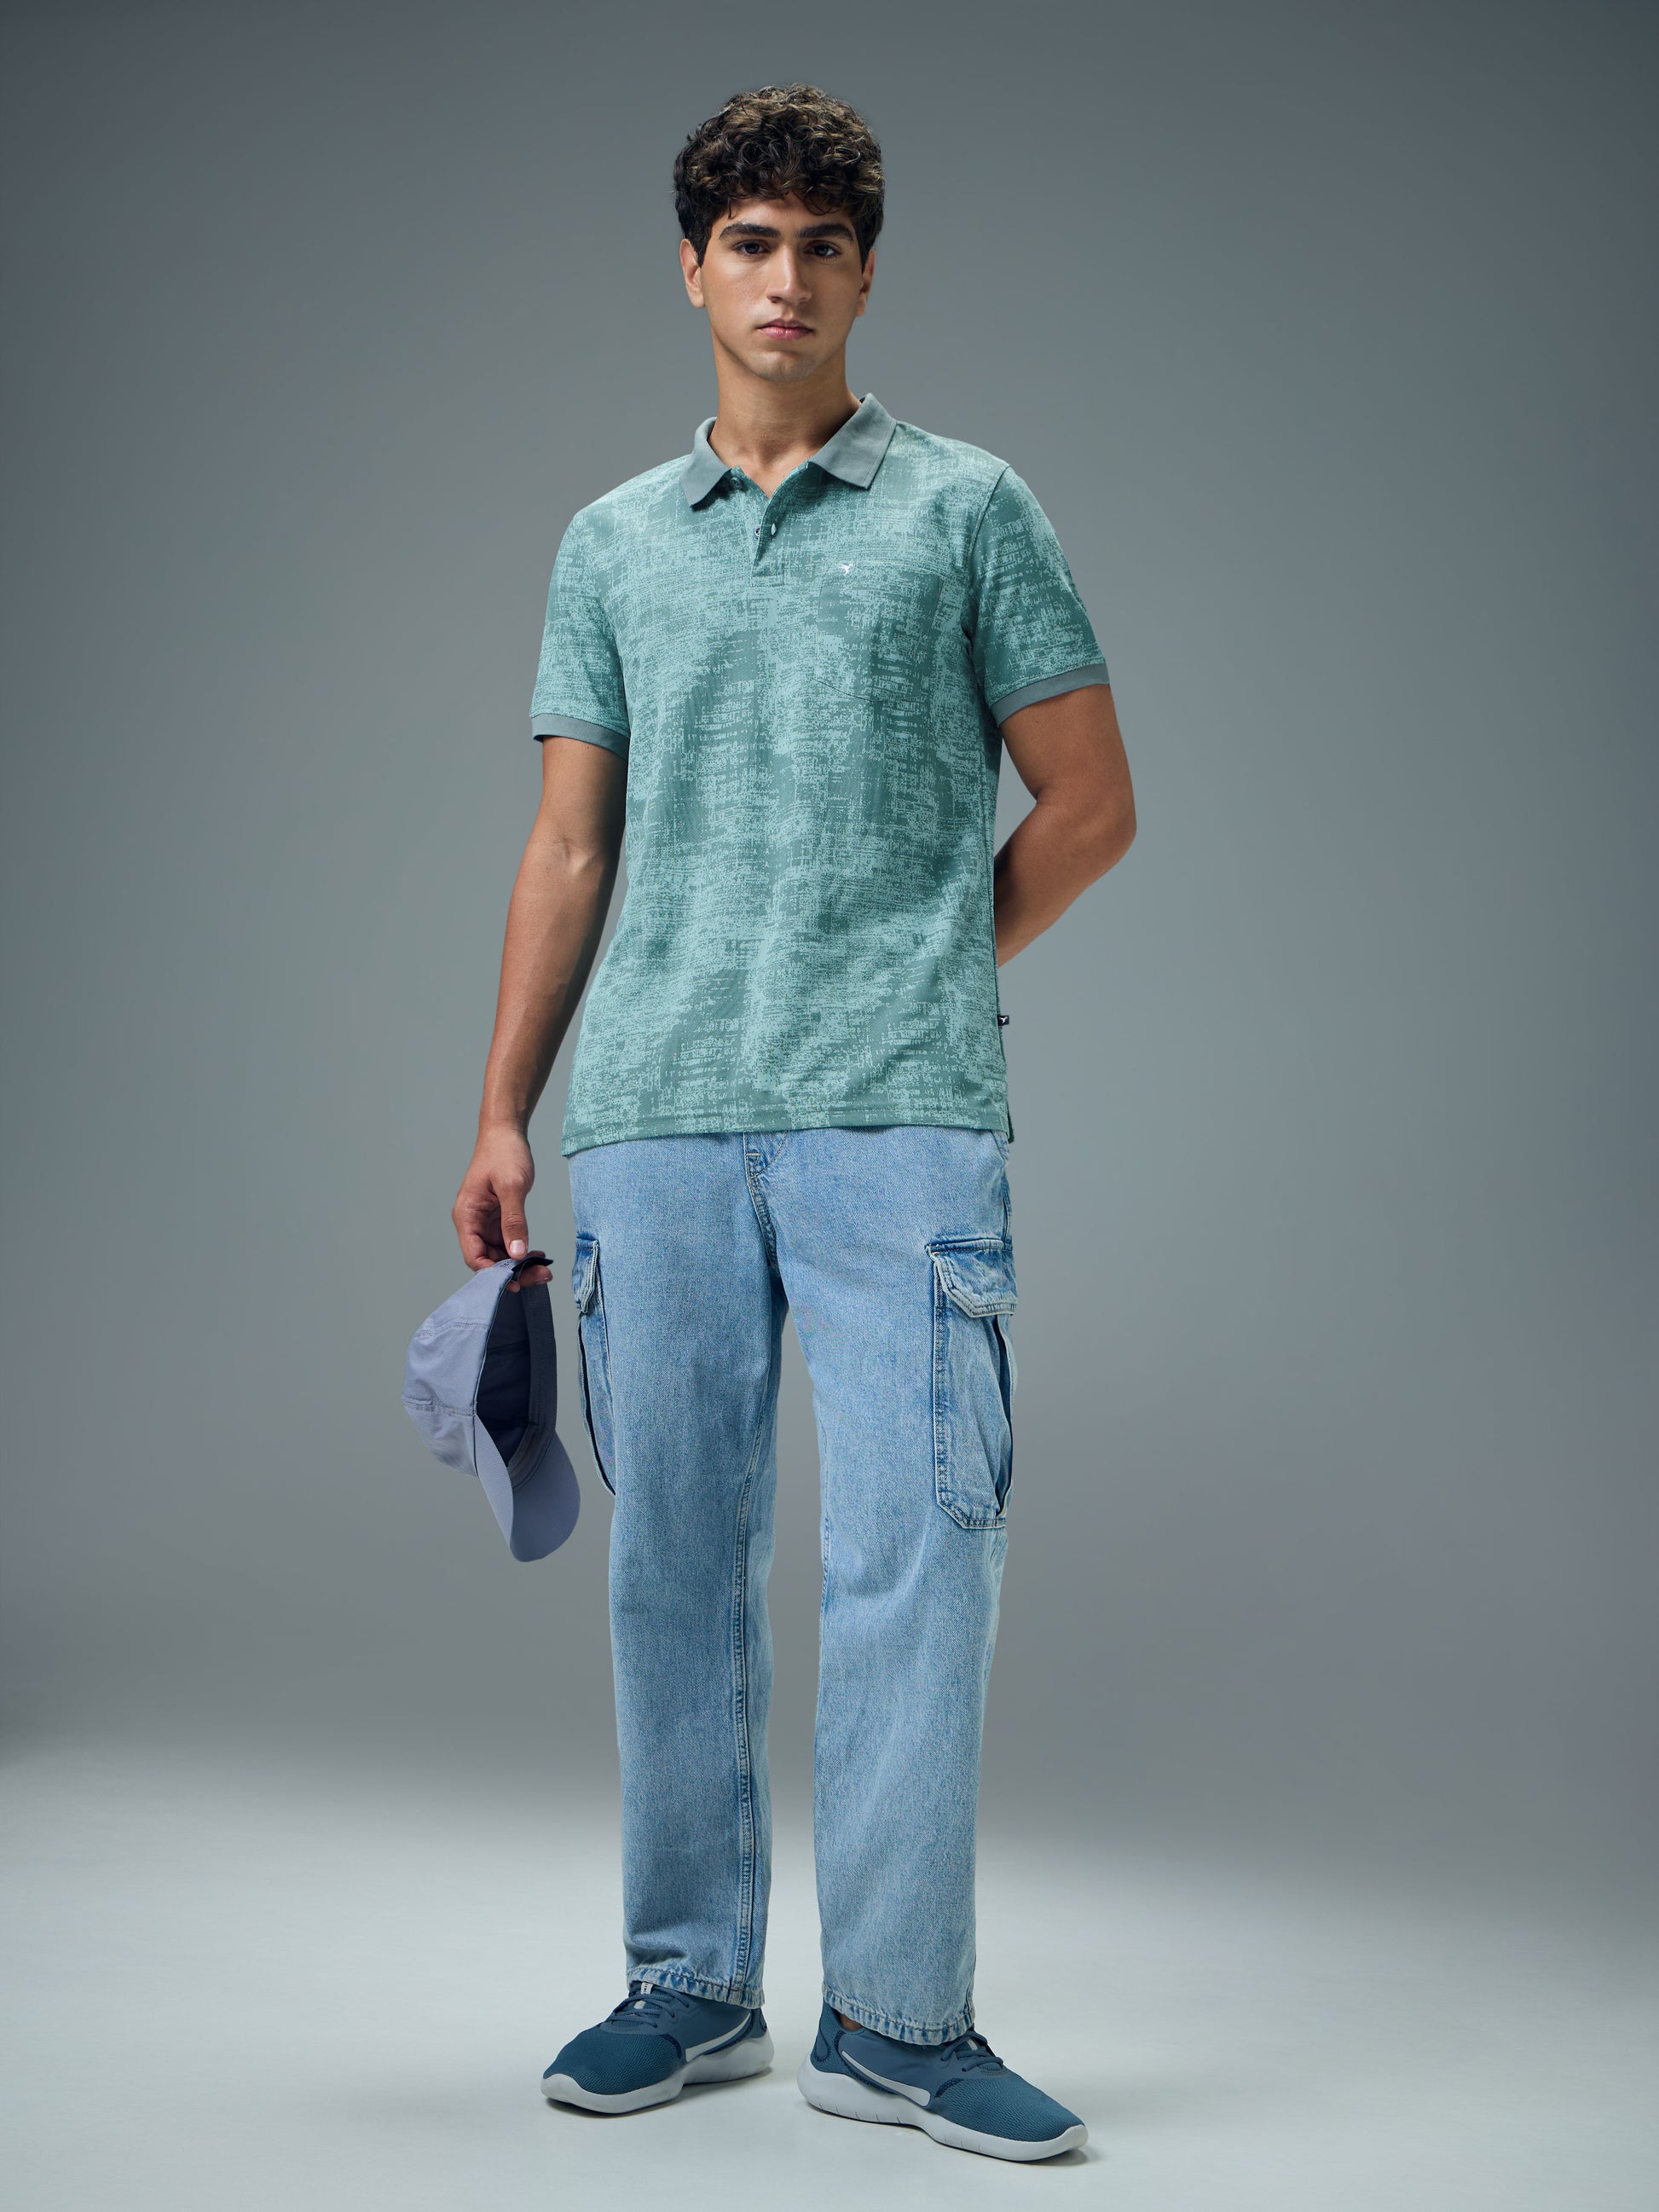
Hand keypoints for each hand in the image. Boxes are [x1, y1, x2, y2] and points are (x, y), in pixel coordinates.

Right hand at [452, 1127, 552, 1289]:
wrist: (506, 1132)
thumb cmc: (503, 1153)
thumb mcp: (511, 1187)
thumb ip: (514, 1221)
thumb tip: (517, 1253)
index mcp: (466, 1215)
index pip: (474, 1256)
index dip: (493, 1274)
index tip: (517, 1281)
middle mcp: (472, 1222)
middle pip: (487, 1260)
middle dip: (512, 1272)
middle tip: (540, 1277)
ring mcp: (485, 1222)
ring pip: (499, 1254)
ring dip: (519, 1264)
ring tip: (544, 1269)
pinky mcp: (498, 1218)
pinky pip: (507, 1243)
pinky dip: (521, 1251)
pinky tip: (539, 1256)